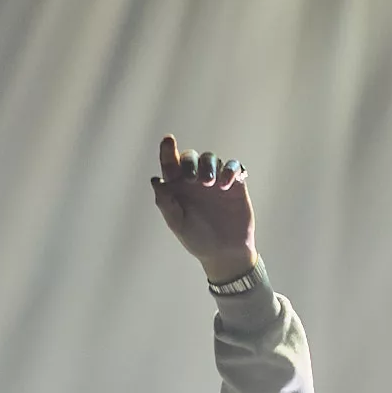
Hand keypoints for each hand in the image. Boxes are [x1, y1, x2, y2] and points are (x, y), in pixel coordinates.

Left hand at [150, 135, 256, 282]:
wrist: (224, 252)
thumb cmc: (197, 239)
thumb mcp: (177, 223)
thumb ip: (165, 202)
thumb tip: (156, 180)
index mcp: (178, 188)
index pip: (171, 164)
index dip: (168, 150)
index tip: (168, 140)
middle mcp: (195, 180)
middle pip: (192, 156)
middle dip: (191, 161)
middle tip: (192, 179)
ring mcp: (215, 181)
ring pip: (212, 158)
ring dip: (210, 165)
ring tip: (211, 184)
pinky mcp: (234, 184)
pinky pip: (233, 167)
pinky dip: (230, 170)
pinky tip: (226, 184)